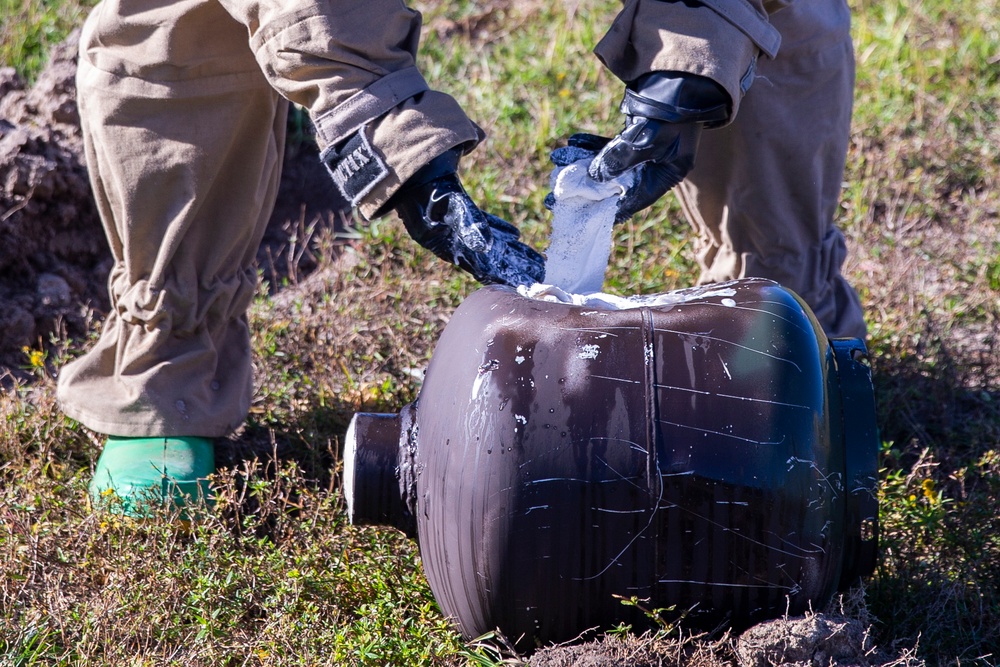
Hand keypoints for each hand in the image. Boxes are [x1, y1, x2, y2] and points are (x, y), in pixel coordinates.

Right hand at [389, 150, 545, 286]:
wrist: (414, 169)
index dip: (502, 275)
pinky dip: (498, 231)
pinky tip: (514, 235)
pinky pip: (482, 228)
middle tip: (539, 274)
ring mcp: (455, 230)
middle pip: (489, 259)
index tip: (523, 283)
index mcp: (447, 246)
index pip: (480, 266)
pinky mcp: (458, 216)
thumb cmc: (430, 188)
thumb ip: (470, 225)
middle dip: (514, 266)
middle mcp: (452, 243)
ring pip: (489, 244)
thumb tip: (487, 246)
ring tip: (533, 259)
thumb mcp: (450, 206)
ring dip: (511, 251)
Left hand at [560, 72, 730, 222]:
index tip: (585, 215)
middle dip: (587, 186)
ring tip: (558, 163)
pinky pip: (610, 145)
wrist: (680, 75)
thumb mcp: (644, 140)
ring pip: (609, 162)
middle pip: (617, 183)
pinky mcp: (636, 133)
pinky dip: (592, 146)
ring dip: (584, 163)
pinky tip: (572, 144)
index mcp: (667, 174)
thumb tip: (594, 176)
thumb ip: (619, 160)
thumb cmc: (669, 111)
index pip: (634, 199)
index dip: (609, 208)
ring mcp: (646, 149)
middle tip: (560, 192)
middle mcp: (656, 165)